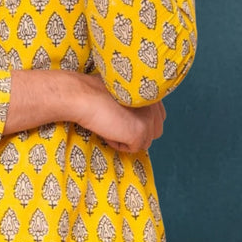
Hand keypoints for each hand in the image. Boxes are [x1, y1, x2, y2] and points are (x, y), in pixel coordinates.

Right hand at [6, 69, 164, 153]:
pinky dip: (118, 144)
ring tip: (111, 124)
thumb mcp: (121, 94)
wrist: (82, 95)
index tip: (124, 117)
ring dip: (127, 138)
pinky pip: (133, 149)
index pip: (159, 116)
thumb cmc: (94, 92)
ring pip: (145, 142)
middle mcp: (154, 104)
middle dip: (136, 132)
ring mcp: (149, 119)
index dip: (141, 121)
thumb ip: (135, 104)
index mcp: (150, 92)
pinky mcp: (139, 132)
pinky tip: (108, 130)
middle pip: (155, 131)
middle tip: (116, 122)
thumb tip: (134, 120)